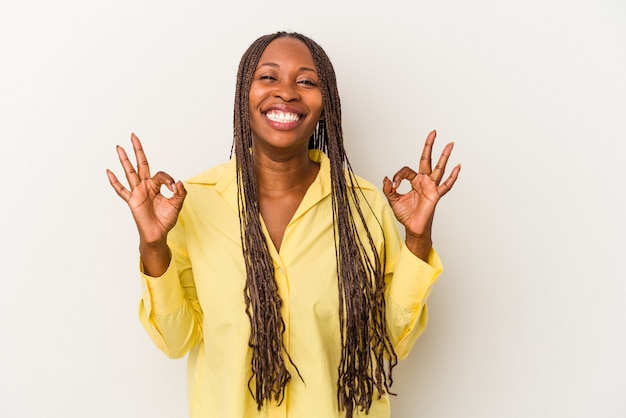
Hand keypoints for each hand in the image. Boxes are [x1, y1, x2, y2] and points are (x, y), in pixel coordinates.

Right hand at [106, 133, 186, 246]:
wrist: (158, 234)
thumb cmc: (166, 219)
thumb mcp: (177, 205)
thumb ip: (180, 193)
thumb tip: (178, 181)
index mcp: (156, 185)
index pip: (161, 175)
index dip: (168, 179)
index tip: (173, 187)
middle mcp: (146, 186)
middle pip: (141, 164)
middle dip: (138, 150)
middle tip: (133, 136)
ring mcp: (137, 192)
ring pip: (130, 172)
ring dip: (124, 160)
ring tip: (119, 147)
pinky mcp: (132, 201)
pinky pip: (121, 190)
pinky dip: (115, 182)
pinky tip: (109, 172)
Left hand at [383, 130, 459, 258]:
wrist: (413, 228)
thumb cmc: (406, 214)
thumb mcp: (393, 200)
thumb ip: (389, 188)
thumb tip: (387, 178)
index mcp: (414, 181)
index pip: (406, 170)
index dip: (399, 176)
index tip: (394, 185)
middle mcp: (424, 181)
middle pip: (427, 160)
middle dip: (429, 146)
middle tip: (433, 132)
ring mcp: (431, 187)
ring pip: (439, 168)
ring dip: (444, 156)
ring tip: (450, 144)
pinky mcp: (436, 195)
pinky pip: (446, 185)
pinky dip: (453, 177)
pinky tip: (458, 167)